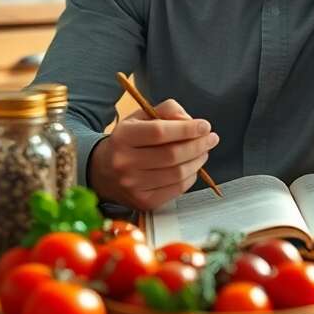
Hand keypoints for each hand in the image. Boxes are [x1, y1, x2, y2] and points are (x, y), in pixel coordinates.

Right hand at [88, 98, 219, 210]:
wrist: (102, 172)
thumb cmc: (127, 141)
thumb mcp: (140, 118)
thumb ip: (167, 111)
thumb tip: (190, 122)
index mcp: (123, 137)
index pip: (160, 132)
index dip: (186, 129)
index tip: (205, 126)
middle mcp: (125, 163)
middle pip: (172, 155)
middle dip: (198, 145)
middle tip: (211, 138)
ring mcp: (133, 185)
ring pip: (177, 174)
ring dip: (197, 161)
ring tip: (204, 151)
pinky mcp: (143, 202)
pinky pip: (176, 189)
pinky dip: (190, 177)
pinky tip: (193, 167)